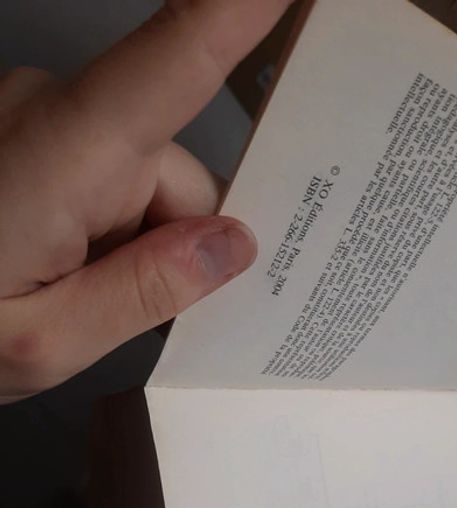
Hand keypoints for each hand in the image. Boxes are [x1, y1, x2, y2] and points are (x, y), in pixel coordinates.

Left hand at [0, 0, 292, 402]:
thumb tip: (231, 247)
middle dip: (173, 242)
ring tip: (74, 288)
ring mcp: (41, 116)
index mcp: (60, 157)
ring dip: (134, 239)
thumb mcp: (45, 342)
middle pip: (178, 172)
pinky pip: (115, 175)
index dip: (235, 17)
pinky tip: (67, 265)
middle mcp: (53, 112)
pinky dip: (110, 226)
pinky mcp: (36, 127)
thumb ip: (143, 294)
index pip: (170, 65)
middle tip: (113, 300)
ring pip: (149, 180)